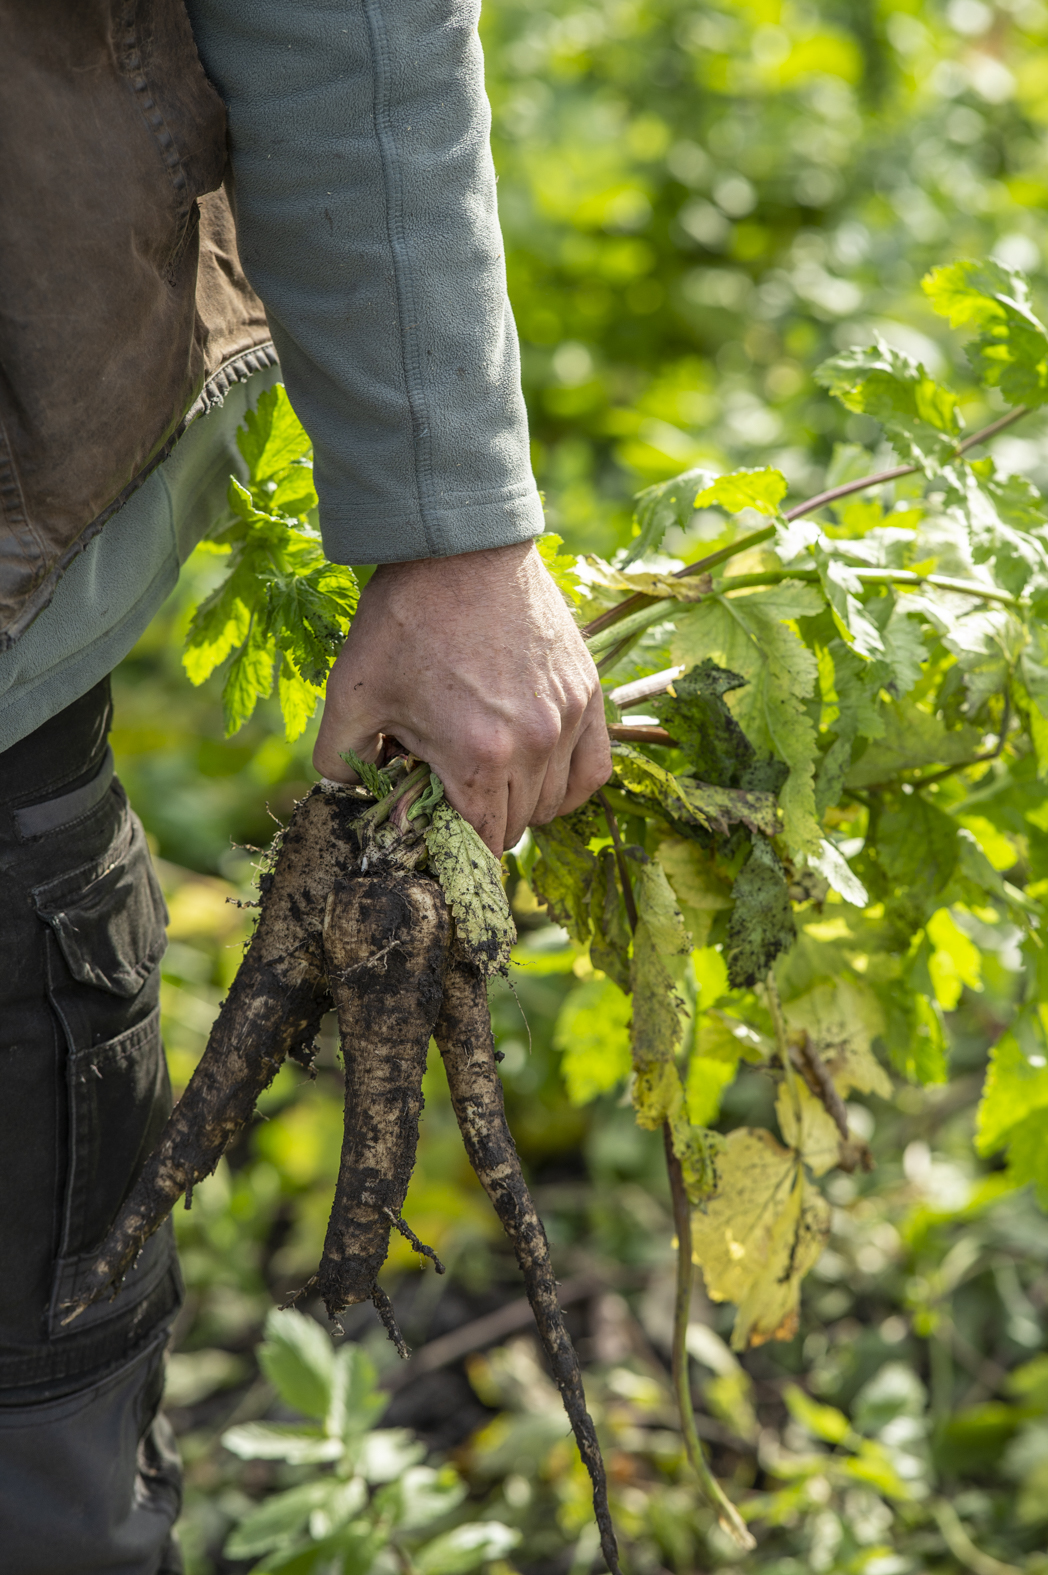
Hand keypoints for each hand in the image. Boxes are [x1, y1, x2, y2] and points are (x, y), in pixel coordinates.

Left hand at [313, 542, 610, 854]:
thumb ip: (340, 761)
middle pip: (515, 828)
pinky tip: (538, 774)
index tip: (430, 823)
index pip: (479, 843)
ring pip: (553, 804)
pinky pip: (593, 771)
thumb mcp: (352, 692)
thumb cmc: (404, 617)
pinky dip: (567, 785)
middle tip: (446, 785)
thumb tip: (352, 802)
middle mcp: (535, 745)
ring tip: (484, 769)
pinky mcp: (589, 694)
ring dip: (519, 803)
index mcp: (478, 756)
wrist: (459, 545)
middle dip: (478, 819)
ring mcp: (568, 719)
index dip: (451, 845)